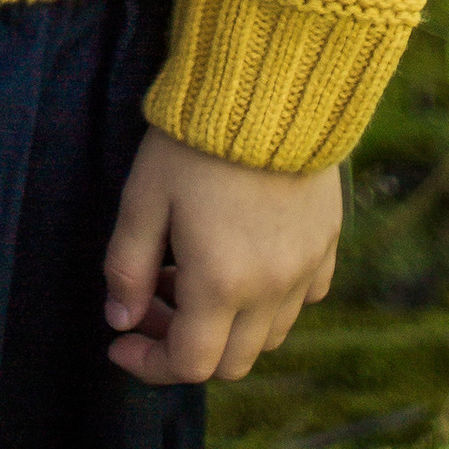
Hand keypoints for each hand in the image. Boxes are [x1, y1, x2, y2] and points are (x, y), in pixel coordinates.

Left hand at [101, 124, 339, 385]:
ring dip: (228, 326)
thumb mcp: (144, 196)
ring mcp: (306, 268)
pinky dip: (271, 300)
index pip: (189, 364)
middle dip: (186, 347)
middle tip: (151, 304)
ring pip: (269, 335)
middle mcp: (271, 289)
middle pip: (232, 362)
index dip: (149, 365)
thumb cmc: (194, 138)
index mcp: (221, 283)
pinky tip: (244, 260)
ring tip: (191, 275)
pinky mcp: (328, 242)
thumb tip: (120, 319)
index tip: (120, 342)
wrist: (268, 84)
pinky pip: (303, 298)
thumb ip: (127, 266)